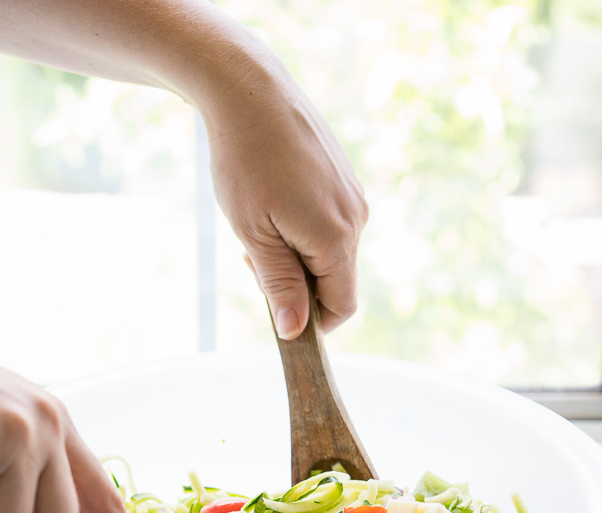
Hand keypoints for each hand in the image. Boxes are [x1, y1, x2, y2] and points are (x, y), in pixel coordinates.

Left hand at [204, 61, 368, 339]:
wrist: (251, 92)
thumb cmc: (245, 161)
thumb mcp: (254, 234)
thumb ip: (280, 285)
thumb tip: (295, 331)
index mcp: (336, 238)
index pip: (342, 306)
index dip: (312, 322)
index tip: (276, 310)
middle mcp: (356, 219)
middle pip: (336, 280)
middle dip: (298, 284)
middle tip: (254, 257)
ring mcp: (354, 197)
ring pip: (331, 252)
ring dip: (297, 255)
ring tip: (260, 224)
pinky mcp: (345, 181)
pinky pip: (330, 225)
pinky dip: (303, 230)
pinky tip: (274, 203)